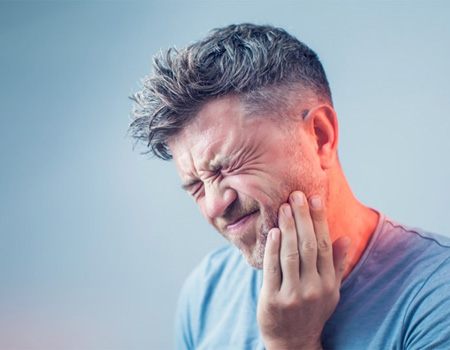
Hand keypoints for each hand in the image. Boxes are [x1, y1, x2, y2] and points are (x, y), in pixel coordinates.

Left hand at [257, 191, 349, 349]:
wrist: (293, 342)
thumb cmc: (312, 311)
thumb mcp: (331, 291)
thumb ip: (337, 264)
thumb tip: (346, 237)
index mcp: (329, 283)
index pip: (325, 245)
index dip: (319, 220)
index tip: (315, 198)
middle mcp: (314, 288)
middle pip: (309, 246)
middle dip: (303, 218)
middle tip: (296, 195)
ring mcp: (293, 295)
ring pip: (291, 255)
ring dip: (288, 228)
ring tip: (284, 207)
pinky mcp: (273, 300)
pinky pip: (273, 269)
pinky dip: (273, 249)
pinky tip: (273, 231)